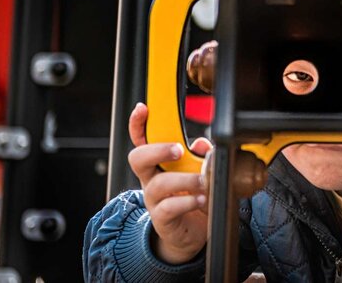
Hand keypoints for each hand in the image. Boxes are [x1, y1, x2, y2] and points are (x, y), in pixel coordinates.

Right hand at [127, 103, 212, 263]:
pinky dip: (187, 202)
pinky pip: (168, 208)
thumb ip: (202, 156)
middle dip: (157, 150)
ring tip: (203, 183)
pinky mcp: (162, 219)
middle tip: (179, 150)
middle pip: (138, 158)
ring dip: (184, 180)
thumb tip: (202, 144)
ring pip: (158, 184)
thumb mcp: (203, 172)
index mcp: (159, 163)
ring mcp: (154, 200)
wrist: (195, 232)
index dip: (138, 123)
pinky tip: (201, 200)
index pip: (143, 139)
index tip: (143, 108)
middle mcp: (152, 179)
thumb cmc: (196, 196)